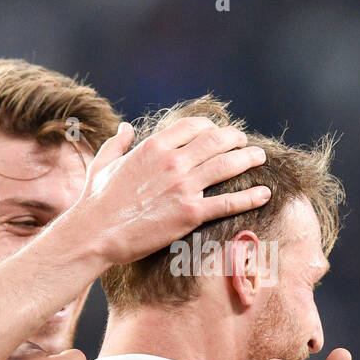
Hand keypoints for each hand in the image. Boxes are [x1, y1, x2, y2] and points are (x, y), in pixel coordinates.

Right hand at [74, 118, 272, 265]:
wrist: (95, 233)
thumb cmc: (96, 200)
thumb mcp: (104, 163)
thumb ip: (118, 143)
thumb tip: (125, 128)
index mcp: (153, 146)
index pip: (194, 126)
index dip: (211, 127)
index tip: (219, 132)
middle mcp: (173, 161)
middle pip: (216, 141)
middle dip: (235, 139)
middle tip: (246, 143)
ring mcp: (184, 186)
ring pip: (227, 166)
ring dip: (248, 159)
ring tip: (260, 158)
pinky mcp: (191, 213)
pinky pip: (228, 202)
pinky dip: (250, 197)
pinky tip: (264, 194)